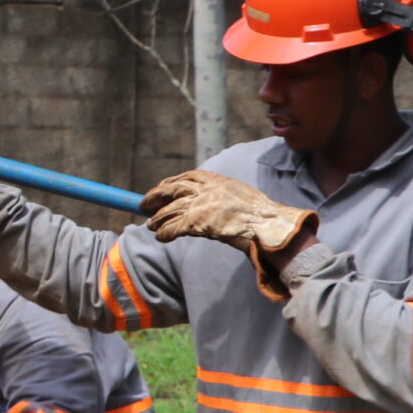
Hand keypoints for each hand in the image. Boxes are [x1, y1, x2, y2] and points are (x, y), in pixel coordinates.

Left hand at [140, 169, 318, 300]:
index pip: (190, 176)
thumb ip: (225, 194)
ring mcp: (201, 205)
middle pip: (173, 189)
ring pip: (170, 210)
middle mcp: (207, 190)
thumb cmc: (261, 215)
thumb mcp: (242, 194)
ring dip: (158, 218)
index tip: (164, 185)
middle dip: (156, 195)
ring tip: (150, 225)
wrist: (268, 225)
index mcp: (218, 181)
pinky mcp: (198, 223)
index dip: (173, 181)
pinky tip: (161, 236)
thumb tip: (217, 201)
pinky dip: (165, 232)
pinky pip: (174, 228)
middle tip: (144, 203)